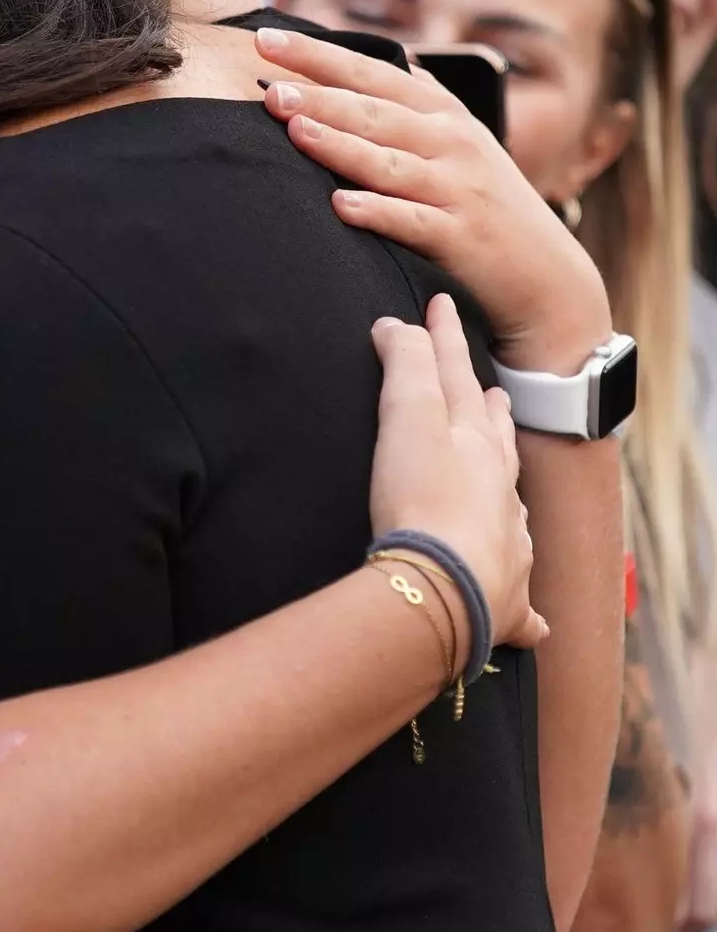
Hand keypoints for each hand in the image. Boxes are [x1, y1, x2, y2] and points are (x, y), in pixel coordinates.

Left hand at [255, 25, 613, 373]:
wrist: (545, 274)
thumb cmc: (486, 204)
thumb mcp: (460, 144)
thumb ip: (422, 105)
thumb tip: (392, 59)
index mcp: (443, 113)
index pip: (372, 73)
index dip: (320, 54)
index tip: (266, 38)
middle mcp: (451, 143)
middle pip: (374, 112)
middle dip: (320, 95)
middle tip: (268, 86)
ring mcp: (456, 189)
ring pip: (389, 161)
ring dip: (340, 144)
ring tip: (294, 129)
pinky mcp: (458, 236)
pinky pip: (411, 221)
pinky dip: (378, 211)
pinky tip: (341, 204)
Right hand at [369, 294, 542, 650]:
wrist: (444, 588)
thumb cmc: (424, 502)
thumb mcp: (407, 417)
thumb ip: (405, 366)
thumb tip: (398, 326)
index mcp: (479, 447)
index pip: (458, 380)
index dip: (445, 341)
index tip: (441, 309)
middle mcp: (502, 495)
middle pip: (498, 443)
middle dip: (492, 415)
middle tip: (493, 396)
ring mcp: (508, 548)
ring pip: (514, 514)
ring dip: (506, 496)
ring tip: (503, 487)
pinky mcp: (502, 605)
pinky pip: (520, 609)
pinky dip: (524, 611)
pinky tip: (532, 622)